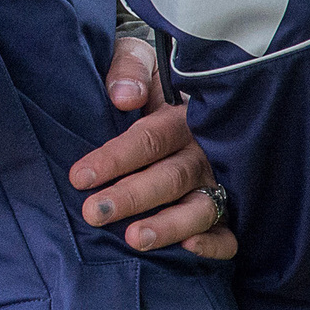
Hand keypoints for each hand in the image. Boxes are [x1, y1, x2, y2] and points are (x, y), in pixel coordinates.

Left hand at [67, 35, 237, 259]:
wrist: (182, 93)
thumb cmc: (148, 82)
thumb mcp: (137, 60)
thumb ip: (129, 70)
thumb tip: (125, 96)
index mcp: (181, 116)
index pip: (149, 139)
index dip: (115, 158)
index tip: (79, 177)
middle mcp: (203, 152)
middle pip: (170, 177)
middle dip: (132, 197)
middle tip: (94, 213)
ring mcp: (218, 183)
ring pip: (201, 208)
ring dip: (169, 226)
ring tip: (134, 239)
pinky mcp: (228, 211)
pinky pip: (230, 234)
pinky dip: (215, 244)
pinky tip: (190, 249)